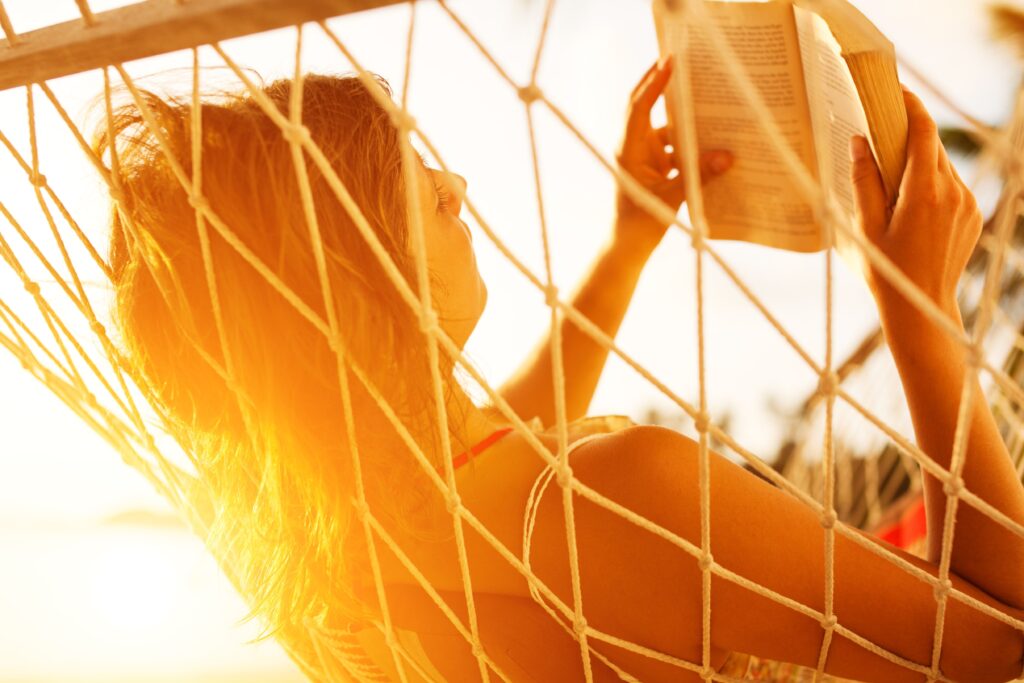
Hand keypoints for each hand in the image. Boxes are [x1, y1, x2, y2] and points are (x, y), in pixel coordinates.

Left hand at [614, 54, 732, 253]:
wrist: (627, 248)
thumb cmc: (640, 224)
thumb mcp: (673, 198)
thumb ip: (700, 176)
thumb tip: (728, 156)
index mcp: (628, 149)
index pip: (638, 106)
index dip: (654, 83)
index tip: (670, 61)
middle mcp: (633, 147)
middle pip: (646, 106)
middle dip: (663, 83)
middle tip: (683, 59)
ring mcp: (644, 155)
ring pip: (665, 126)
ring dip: (684, 116)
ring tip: (708, 96)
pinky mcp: (655, 166)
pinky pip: (675, 145)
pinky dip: (691, 141)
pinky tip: (714, 137)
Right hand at [849, 86, 981, 322]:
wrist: (921, 308)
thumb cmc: (886, 269)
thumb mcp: (866, 225)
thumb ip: (864, 179)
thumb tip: (859, 141)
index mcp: (924, 192)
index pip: (923, 131)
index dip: (910, 105)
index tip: (895, 89)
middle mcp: (953, 192)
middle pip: (933, 146)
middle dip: (909, 133)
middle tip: (882, 126)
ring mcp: (968, 203)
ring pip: (942, 165)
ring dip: (919, 159)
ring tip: (892, 168)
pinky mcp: (973, 214)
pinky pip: (951, 185)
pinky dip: (931, 181)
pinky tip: (909, 199)